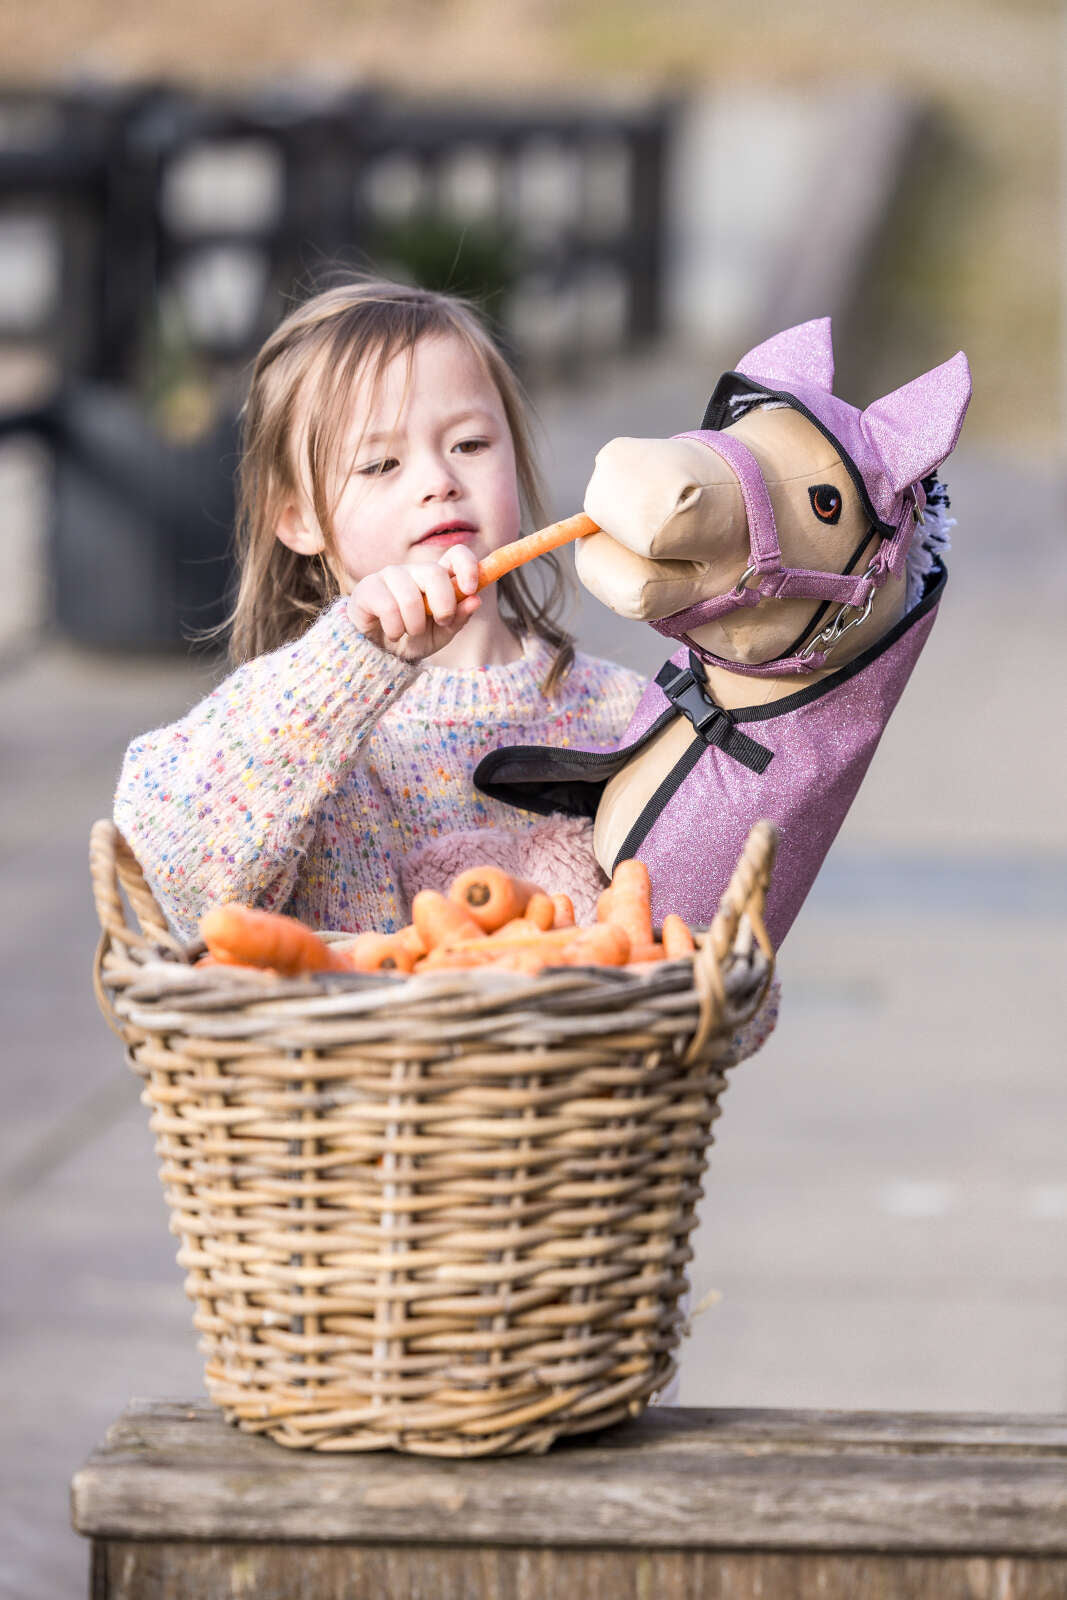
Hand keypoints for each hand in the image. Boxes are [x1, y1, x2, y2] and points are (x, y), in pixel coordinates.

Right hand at [347, 545, 481, 662]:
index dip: (468, 567)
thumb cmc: (413, 639)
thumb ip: (459, 618)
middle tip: (441, 622)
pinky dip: (395, 629)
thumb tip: (475, 600)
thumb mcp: (441, 633)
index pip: (457, 554)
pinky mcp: (367, 588)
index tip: (470, 590)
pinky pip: (388, 608)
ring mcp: (390, 576)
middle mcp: (414, 571)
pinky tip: (392, 633)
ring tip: (409, 632)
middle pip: (434, 573)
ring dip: (415, 626)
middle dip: (443, 605)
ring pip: (411, 598)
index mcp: (437, 577)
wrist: (380, 654)